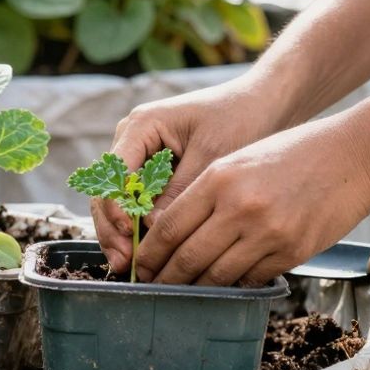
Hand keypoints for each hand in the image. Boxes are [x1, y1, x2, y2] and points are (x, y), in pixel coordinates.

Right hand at [94, 76, 288, 275]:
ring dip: (119, 233)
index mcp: (142, 126)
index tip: (130, 234)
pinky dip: (137, 228)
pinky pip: (136, 204)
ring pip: (116, 201)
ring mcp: (139, 157)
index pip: (115, 171)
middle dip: (111, 227)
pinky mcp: (153, 173)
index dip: (116, 206)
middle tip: (124, 262)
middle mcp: (132, 141)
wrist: (262, 104)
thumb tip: (152, 229)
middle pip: (107, 189)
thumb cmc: (240, 120)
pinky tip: (143, 254)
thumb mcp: (212, 155)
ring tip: (128, 265)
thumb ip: (180, 190)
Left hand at [135, 115, 369, 286]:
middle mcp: (239, 207)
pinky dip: (235, 284)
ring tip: (182, 294)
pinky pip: (252, 278)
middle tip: (151, 289)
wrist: (354, 154)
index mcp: (218, 178)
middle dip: (165, 279)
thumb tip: (173, 235)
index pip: (169, 227)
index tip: (138, 266)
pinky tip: (225, 286)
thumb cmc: (291, 153)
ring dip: (197, 289)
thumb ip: (206, 195)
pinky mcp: (293, 251)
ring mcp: (268, 233)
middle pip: (187, 258)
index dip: (149, 253)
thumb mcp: (239, 161)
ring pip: (217, 276)